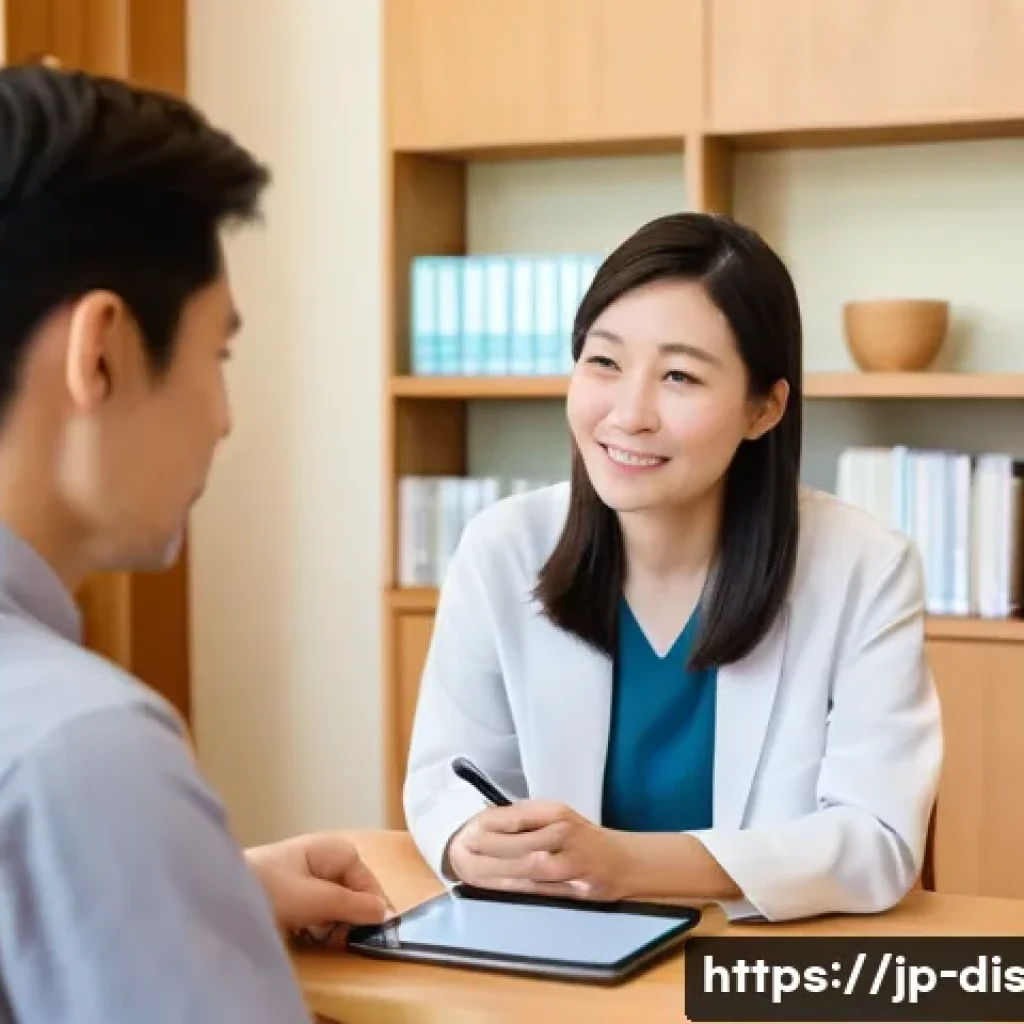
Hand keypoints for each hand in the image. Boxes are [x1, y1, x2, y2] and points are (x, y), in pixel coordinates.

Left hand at [245, 832, 392, 942]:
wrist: (214, 893)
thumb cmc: (267, 889)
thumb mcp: (315, 900)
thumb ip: (352, 905)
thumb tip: (385, 912)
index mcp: (328, 849)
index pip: (364, 875)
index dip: (370, 900)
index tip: (370, 929)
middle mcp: (318, 857)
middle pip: (349, 888)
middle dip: (347, 913)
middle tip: (339, 936)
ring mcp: (301, 874)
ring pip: (332, 901)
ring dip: (329, 921)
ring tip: (317, 935)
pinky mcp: (286, 892)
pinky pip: (313, 907)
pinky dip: (313, 922)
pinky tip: (302, 933)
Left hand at [447, 801, 632, 901]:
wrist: (625, 860)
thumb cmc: (582, 838)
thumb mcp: (555, 818)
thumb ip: (524, 821)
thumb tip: (482, 825)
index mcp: (554, 811)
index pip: (514, 815)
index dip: (486, 825)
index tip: (465, 832)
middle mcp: (564, 831)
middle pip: (518, 842)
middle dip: (486, 850)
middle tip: (461, 853)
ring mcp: (572, 860)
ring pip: (528, 866)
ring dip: (496, 871)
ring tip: (471, 871)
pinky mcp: (578, 885)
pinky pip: (541, 887)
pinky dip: (516, 887)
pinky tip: (496, 887)